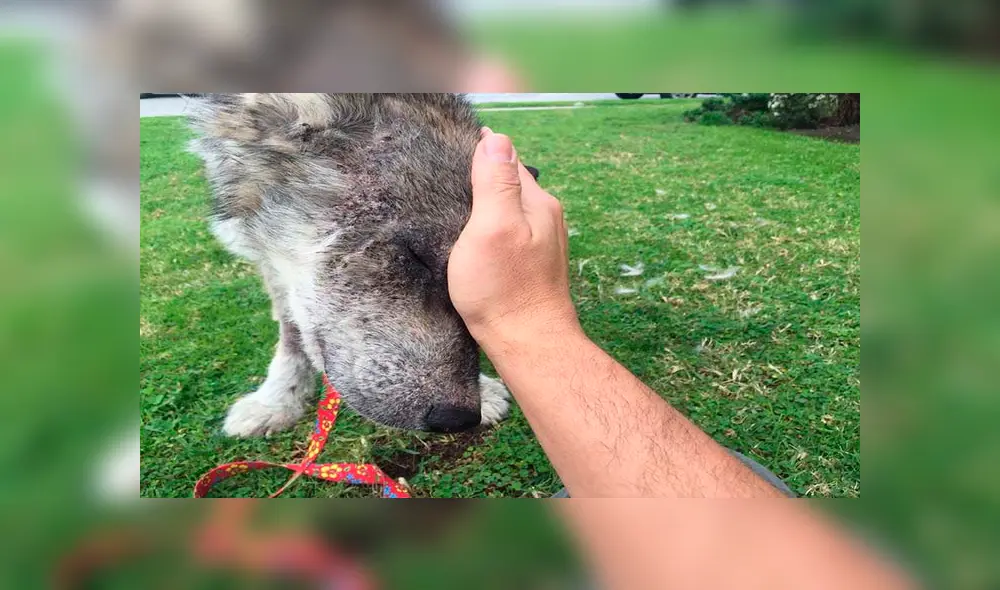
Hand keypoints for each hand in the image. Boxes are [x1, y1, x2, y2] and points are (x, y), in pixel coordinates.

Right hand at [448, 128, 580, 345]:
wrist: (528, 345)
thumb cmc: (506, 289)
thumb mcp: (493, 227)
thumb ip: (497, 181)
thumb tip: (497, 137)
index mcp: (537, 202)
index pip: (507, 159)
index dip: (479, 149)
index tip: (449, 145)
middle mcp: (545, 218)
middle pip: (509, 182)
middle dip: (481, 174)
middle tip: (443, 172)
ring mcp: (541, 243)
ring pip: (508, 209)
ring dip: (485, 203)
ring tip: (452, 202)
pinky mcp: (530, 265)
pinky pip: (507, 232)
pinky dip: (489, 227)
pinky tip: (472, 236)